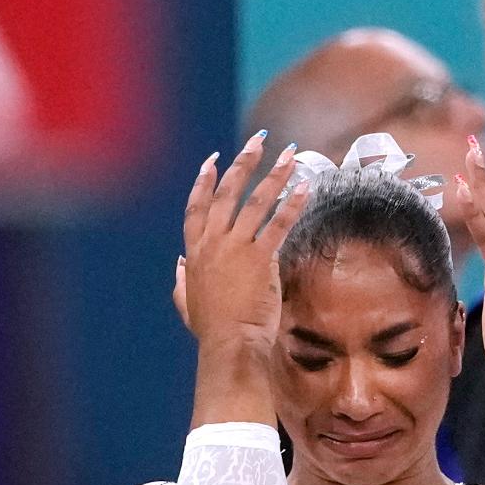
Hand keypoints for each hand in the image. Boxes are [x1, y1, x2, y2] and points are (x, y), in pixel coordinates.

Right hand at [176, 134, 308, 350]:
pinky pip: (279, 224)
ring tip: (290, 156)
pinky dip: (293, 204)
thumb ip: (181, 280)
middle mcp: (213, 243)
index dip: (205, 181)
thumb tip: (177, 263)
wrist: (229, 344)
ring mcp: (236, 248)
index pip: (197, 207)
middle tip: (260, 141)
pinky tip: (306, 188)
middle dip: (245, 163)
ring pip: (256, 202)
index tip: (213, 159)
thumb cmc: (211, 330)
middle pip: (228, 193)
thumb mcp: (186, 302)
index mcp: (194, 252)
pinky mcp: (260, 258)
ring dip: (275, 176)